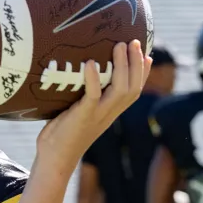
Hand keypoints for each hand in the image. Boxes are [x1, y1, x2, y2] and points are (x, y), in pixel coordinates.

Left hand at [37, 40, 150, 172]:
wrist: (55, 161)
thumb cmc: (62, 135)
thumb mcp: (79, 113)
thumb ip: (85, 99)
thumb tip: (80, 78)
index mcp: (111, 113)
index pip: (134, 91)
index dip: (143, 74)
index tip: (148, 55)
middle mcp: (109, 114)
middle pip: (133, 88)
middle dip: (137, 64)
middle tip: (133, 41)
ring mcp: (98, 116)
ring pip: (120, 90)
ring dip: (122, 67)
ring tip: (118, 46)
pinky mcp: (83, 117)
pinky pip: (93, 97)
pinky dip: (94, 79)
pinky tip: (91, 63)